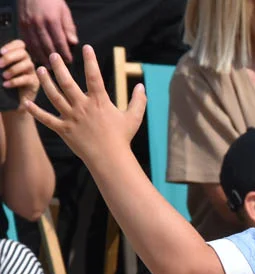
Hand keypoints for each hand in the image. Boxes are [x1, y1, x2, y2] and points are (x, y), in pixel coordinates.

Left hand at [1, 40, 39, 104]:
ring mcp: (32, 72)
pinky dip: (16, 81)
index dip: (11, 46)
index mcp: (18, 56)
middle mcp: (27, 62)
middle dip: (10, 57)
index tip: (0, 52)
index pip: (19, 44)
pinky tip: (6, 85)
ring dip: (14, 69)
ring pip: (28, 65)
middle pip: (23, 53)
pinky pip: (27, 79)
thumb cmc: (3, 84)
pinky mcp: (35, 83)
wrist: (12, 103)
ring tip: (4, 76)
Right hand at [18, 0, 76, 64]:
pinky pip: (27, 42)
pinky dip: (33, 51)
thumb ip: (69, 28)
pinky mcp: (22, 25)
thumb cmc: (51, 0)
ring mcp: (28, 24)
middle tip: (60, 68)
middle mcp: (38, 23)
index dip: (65, 53)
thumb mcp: (64, 11)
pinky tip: (38, 58)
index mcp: (51, 20)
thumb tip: (73, 42)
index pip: (59, 41)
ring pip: (36, 46)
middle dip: (54, 58)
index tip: (70, 61)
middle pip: (47, 46)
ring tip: (49, 67)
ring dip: (42, 58)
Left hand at [25, 46, 145, 161]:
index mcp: (99, 102)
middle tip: (53, 55)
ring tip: (40, 70)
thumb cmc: (122, 138)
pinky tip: (26, 103)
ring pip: (54, 96)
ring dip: (46, 82)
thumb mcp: (134, 118)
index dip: (90, 61)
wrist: (109, 158)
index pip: (94, 76)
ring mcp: (71, 118)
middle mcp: (82, 107)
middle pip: (67, 83)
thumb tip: (142, 86)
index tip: (86, 47)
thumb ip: (138, 101)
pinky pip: (46, 119)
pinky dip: (35, 111)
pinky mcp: (63, 129)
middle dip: (59, 67)